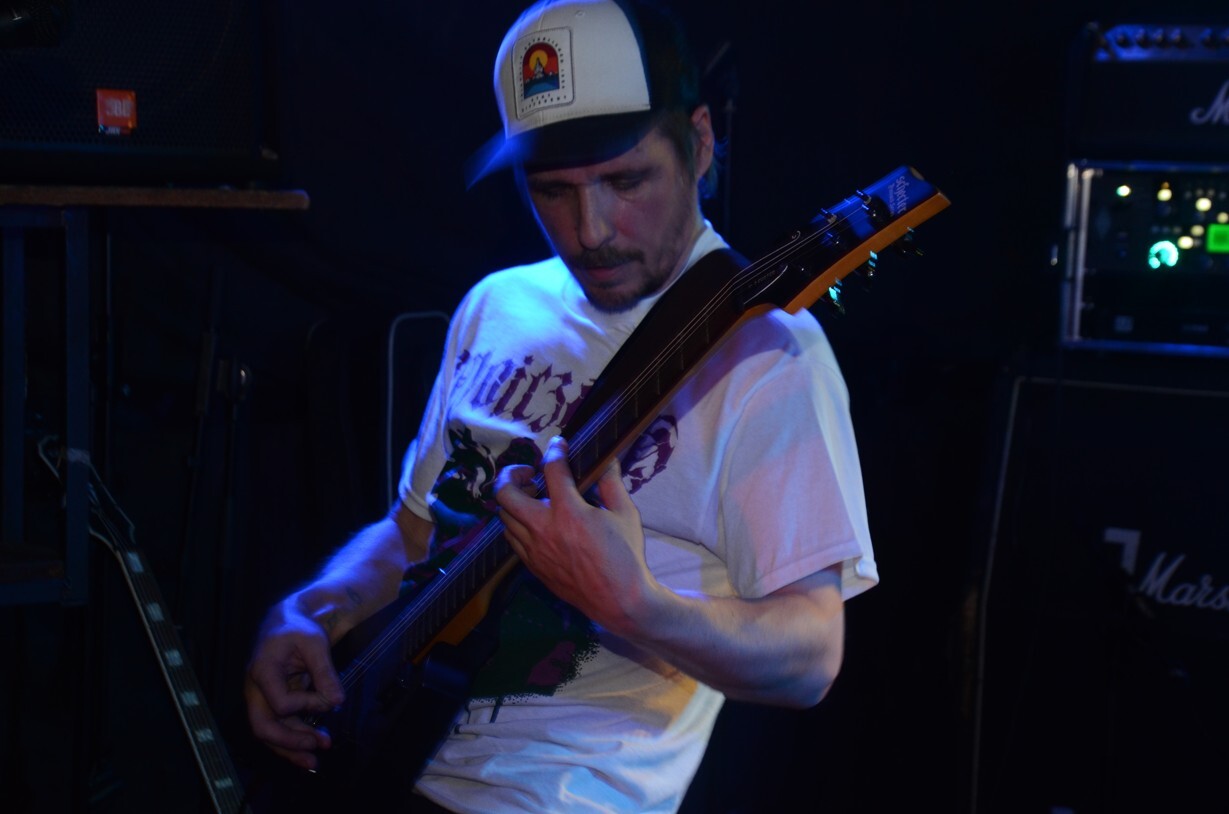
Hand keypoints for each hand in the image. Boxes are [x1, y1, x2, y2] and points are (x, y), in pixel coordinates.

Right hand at [243, 596, 344, 770]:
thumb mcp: (315, 643)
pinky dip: (294, 738)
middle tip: (316, 750)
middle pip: (263, 727)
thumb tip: (338, 701)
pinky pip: (279, 726)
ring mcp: (262, 698)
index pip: (280, 703)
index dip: (306, 705)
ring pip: (269, 732)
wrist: (287, 622)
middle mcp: (256, 689)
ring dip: (293, 747)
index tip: (327, 697)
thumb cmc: (298, 629)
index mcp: (263, 671)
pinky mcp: (272, 703)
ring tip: (316, 758)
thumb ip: (325, 672)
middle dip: (290, 742)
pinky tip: (312, 745)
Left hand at [494, 436, 661, 635]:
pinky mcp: (532, 566)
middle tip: (530, 473)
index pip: (552, 469)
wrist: (619, 600)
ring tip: (532, 496)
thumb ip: (612, 483)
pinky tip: (534, 522)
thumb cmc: (626, 556)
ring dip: (514, 499)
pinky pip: (511, 538)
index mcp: (569, 512)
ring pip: (504, 516)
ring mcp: (534, 549)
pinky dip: (516, 523)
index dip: (554, 450)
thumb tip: (608, 460)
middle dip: (512, 474)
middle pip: (505, 493)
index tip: (558, 444)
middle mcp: (544, 528)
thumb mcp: (626, 514)